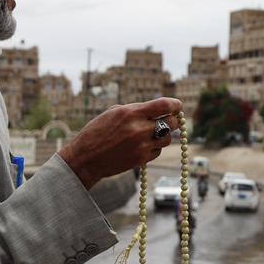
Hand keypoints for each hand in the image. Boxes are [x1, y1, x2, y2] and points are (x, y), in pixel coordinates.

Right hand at [59, 97, 181, 188]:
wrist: (85, 158)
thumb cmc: (97, 132)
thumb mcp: (113, 113)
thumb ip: (136, 110)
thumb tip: (157, 110)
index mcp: (131, 113)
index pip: (164, 105)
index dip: (175, 104)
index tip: (177, 105)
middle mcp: (139, 128)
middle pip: (171, 123)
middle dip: (173, 120)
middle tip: (170, 120)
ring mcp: (142, 145)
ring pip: (167, 139)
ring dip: (163, 136)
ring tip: (152, 134)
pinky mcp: (141, 159)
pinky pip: (157, 151)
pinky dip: (154, 148)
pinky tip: (142, 146)